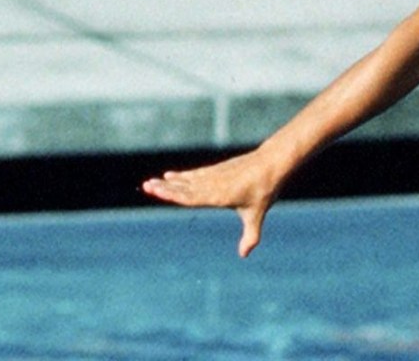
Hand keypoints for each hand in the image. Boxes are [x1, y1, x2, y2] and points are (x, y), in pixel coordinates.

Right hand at [142, 150, 282, 257]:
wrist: (272, 163)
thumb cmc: (264, 190)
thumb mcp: (257, 214)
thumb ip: (250, 235)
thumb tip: (244, 255)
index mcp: (219, 195)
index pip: (190, 196)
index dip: (173, 194)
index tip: (157, 189)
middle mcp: (213, 184)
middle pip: (185, 187)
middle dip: (165, 187)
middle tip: (146, 185)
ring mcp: (215, 175)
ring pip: (188, 179)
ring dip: (171, 181)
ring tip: (153, 181)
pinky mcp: (218, 170)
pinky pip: (197, 173)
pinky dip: (183, 175)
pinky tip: (172, 175)